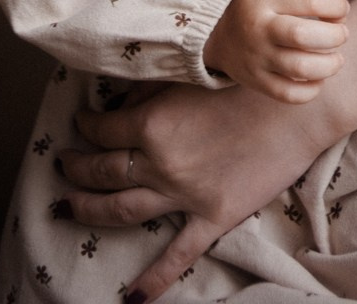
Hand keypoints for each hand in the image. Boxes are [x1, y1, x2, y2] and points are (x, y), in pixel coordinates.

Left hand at [62, 80, 327, 302]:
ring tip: (67, 207)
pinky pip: (178, 254)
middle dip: (76, 168)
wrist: (293, 110)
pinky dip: (154, 279)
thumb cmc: (242, 82)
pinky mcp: (213, 217)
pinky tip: (133, 298)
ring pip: (123, 210)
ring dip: (90, 210)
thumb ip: (147, 91)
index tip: (80, 124)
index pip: (101, 129)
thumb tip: (118, 104)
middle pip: (103, 172)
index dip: (85, 126)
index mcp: (151, 124)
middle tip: (62, 166)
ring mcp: (185, 195)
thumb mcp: (186, 75)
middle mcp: (160, 164)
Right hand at [203, 0, 347, 100]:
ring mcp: (257, 58)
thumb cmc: (263, 7)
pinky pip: (290, 94)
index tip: (341, 10)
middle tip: (341, 35)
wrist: (218, 31)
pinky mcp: (257, 82)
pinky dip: (312, 90)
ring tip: (336, 59)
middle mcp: (259, 28)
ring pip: (300, 68)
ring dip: (329, 65)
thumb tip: (341, 17)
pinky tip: (318, 78)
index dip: (336, 7)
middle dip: (334, 36)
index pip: (310, 0)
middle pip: (303, 36)